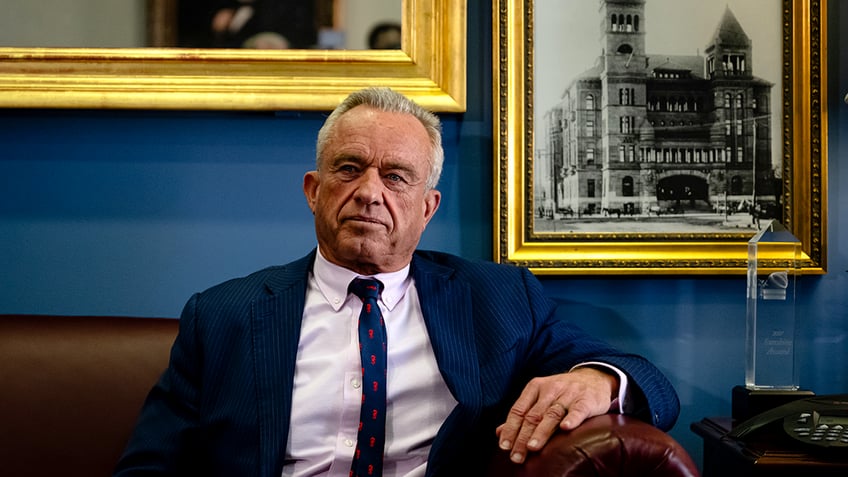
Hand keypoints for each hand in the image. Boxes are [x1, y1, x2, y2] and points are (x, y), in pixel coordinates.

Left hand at [496, 367, 618, 463]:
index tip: (504, 446)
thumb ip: (522, 414)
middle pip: (533, 415)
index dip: (510, 429)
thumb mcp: (540, 397)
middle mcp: (551, 389)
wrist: (594, 378)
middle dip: (523, 437)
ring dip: (541, 432)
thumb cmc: (562, 393)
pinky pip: (578, 409)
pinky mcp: (587, 399)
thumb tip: (499, 433)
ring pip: (552, 414)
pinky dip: (572, 419)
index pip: (518, 410)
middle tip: (516, 455)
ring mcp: (569, 393)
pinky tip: (565, 429)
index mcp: (535, 387)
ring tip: (532, 447)